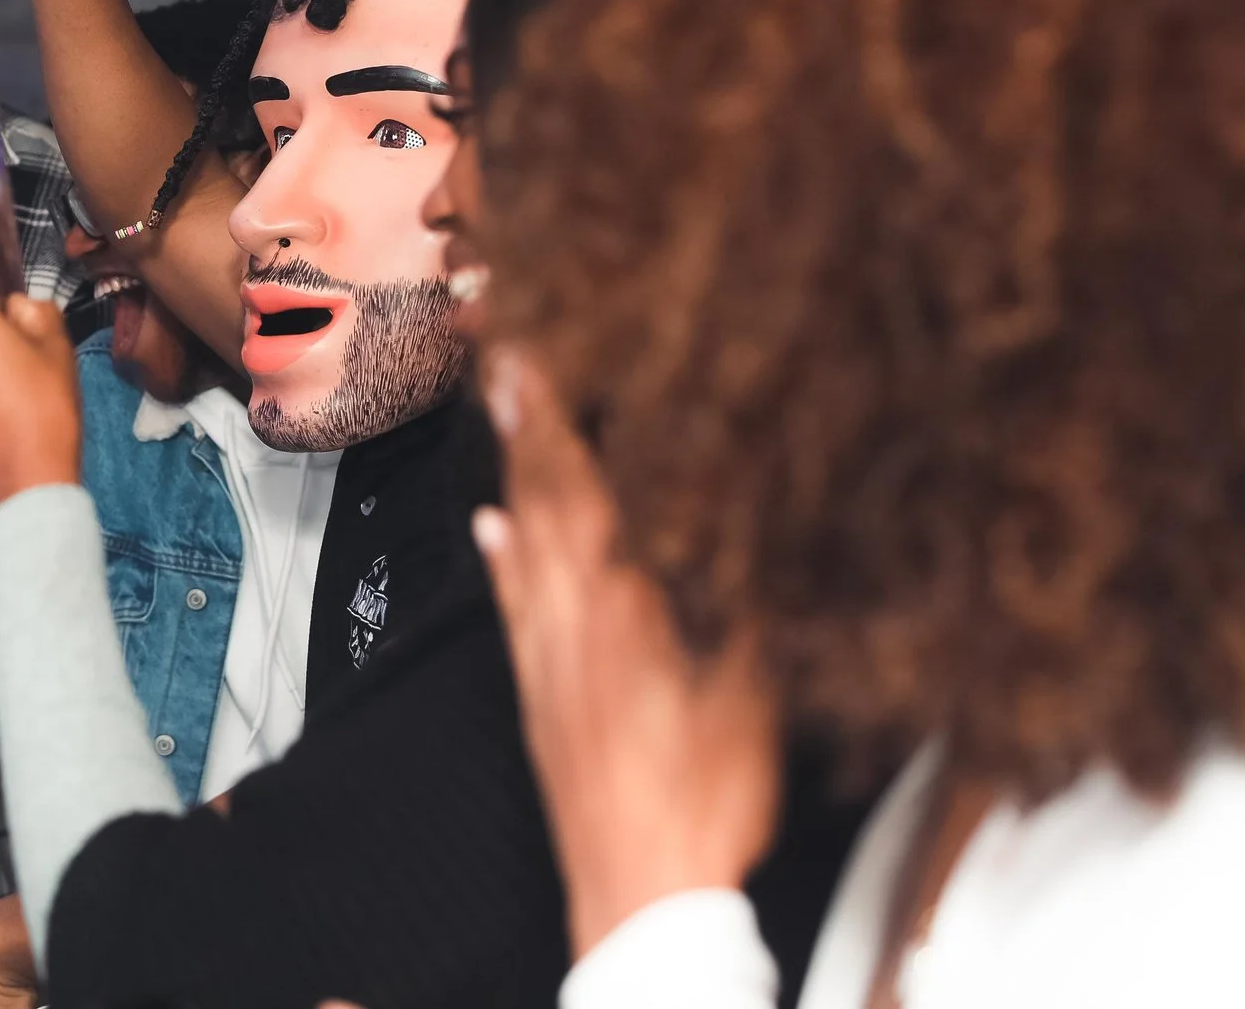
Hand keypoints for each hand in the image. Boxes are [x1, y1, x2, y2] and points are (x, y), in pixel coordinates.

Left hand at [473, 347, 781, 960]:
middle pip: (536, 496)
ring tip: (494, 415)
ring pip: (519, 540)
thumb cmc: (697, 799)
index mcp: (616, 601)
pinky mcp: (537, 693)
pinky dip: (502, 556)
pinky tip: (491, 530)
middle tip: (499, 359)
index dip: (549, 414)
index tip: (527, 353)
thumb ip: (742, 602)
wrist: (636, 891)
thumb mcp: (748, 689)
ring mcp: (544, 654)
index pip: (575, 482)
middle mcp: (566, 615)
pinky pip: (511, 603)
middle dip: (520, 423)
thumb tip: (753, 531)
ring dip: (509, 473)